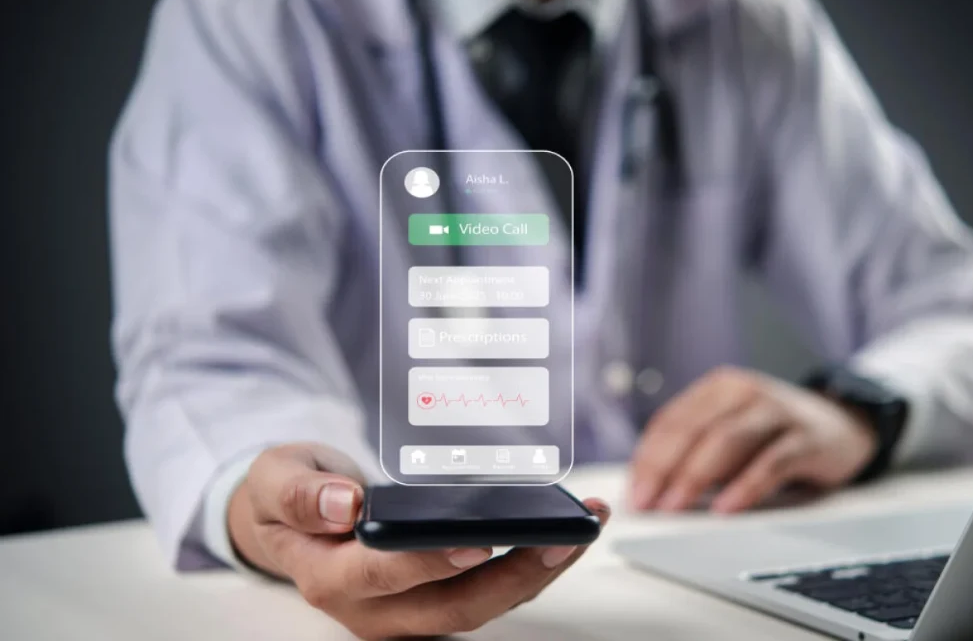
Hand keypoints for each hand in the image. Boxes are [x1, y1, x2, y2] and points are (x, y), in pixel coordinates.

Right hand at [228, 443, 610, 639]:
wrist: (287, 520)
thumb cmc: (286, 496)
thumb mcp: (275, 478)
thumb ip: (300, 492)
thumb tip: (344, 504)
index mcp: (329, 575)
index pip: (386, 574)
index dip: (433, 560)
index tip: (480, 540)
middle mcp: (372, 607)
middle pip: (452, 607)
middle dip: (514, 575)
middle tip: (564, 536)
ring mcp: (404, 611)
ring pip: (479, 606)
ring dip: (533, 573)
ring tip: (580, 529)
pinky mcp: (430, 599)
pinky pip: (484, 591)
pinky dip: (525, 567)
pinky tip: (559, 536)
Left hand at [629, 367, 877, 513]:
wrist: (845, 423)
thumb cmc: (774, 434)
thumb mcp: (731, 430)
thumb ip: (695, 448)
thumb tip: (649, 487)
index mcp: (717, 389)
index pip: (671, 421)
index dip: (647, 458)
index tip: (633, 492)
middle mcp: (744, 392)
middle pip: (693, 429)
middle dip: (663, 469)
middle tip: (646, 504)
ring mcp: (777, 411)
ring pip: (726, 441)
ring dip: (694, 477)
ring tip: (674, 507)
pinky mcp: (807, 438)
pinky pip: (771, 462)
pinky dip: (745, 486)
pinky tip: (726, 508)